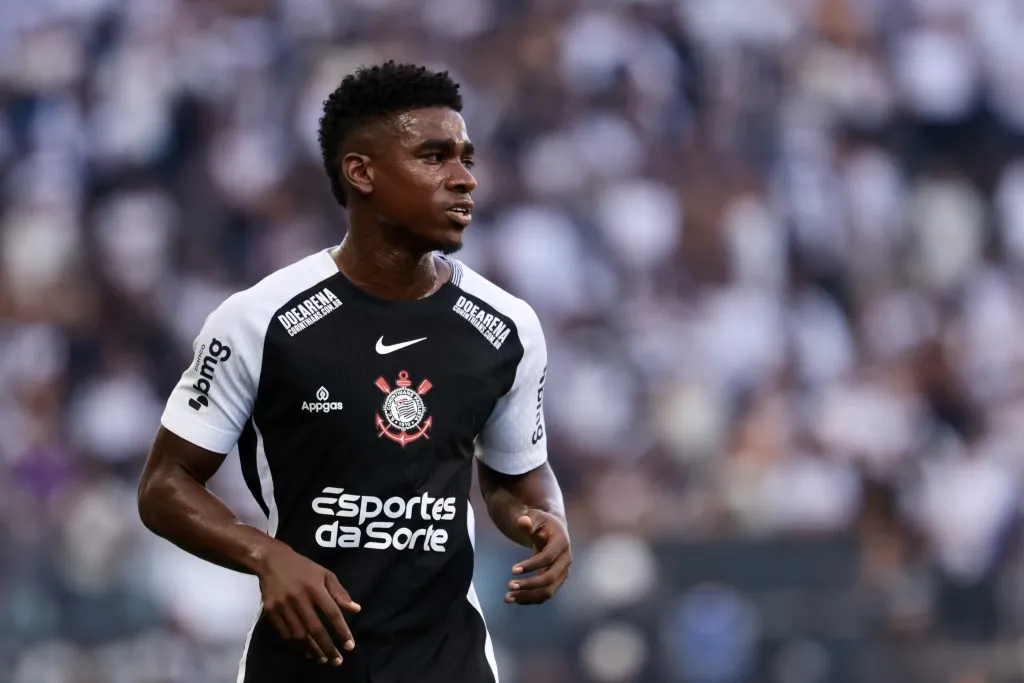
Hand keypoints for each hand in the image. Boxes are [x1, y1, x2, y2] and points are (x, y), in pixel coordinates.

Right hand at [256, 542, 360, 665]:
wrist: (272, 561)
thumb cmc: (303, 568)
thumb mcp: (325, 574)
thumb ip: (340, 592)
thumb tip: (356, 609)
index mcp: (315, 587)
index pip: (332, 613)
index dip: (342, 631)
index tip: (350, 646)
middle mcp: (299, 598)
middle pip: (315, 628)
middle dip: (327, 647)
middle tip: (337, 660)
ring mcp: (283, 606)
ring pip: (299, 634)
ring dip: (312, 649)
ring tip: (323, 659)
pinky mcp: (271, 611)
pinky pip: (285, 634)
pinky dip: (296, 645)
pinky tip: (305, 651)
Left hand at [506, 509, 570, 604]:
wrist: (554, 531)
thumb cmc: (543, 523)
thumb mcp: (535, 518)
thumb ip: (528, 522)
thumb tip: (522, 521)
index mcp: (562, 543)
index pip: (548, 558)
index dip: (531, 565)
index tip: (512, 570)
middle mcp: (566, 560)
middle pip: (549, 578)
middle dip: (529, 584)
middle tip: (509, 585)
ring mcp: (562, 573)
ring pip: (548, 591)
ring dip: (528, 596)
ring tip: (507, 597)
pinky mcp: (556, 581)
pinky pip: (544, 595)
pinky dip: (530, 599)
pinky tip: (514, 598)